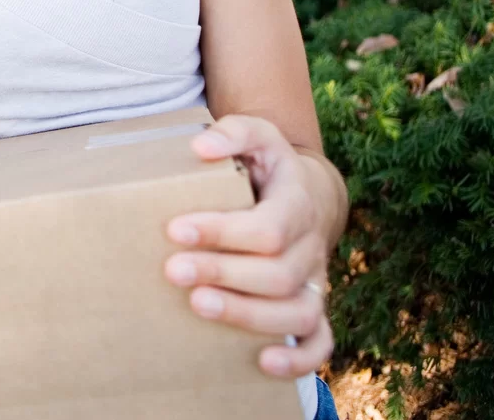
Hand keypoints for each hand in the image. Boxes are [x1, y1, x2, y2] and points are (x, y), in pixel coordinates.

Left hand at [164, 114, 333, 378]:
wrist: (303, 192)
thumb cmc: (266, 164)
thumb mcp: (255, 135)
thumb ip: (233, 132)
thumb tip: (201, 147)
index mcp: (298, 205)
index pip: (268, 228)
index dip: (223, 233)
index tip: (175, 229)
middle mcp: (311, 248)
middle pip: (277, 274)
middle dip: (223, 274)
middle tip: (173, 270)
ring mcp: (315, 281)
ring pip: (297, 312)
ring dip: (247, 315)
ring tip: (198, 306)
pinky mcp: (312, 306)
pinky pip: (320, 342)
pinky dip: (299, 359)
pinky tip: (263, 362)